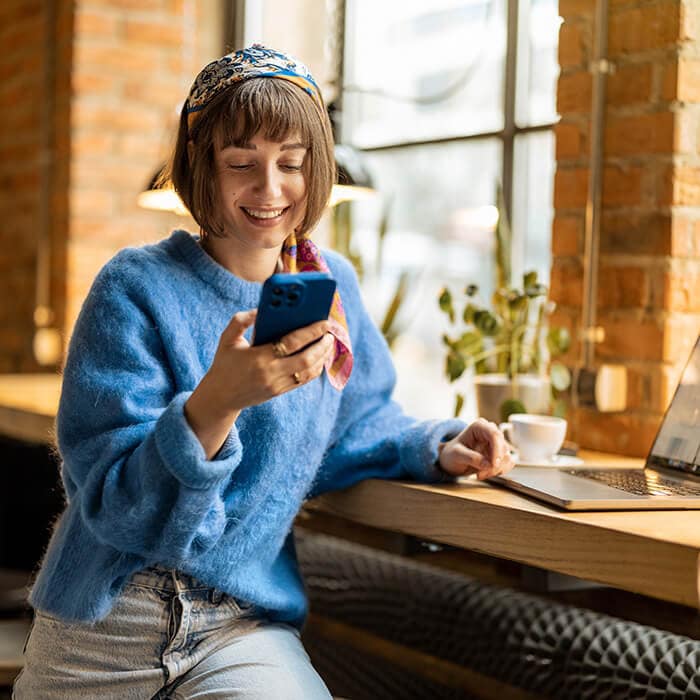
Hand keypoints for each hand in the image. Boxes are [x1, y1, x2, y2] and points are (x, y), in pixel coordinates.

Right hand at [205, 310, 334, 411]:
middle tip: (330, 333)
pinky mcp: (280, 392)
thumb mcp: (227, 339)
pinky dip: (315, 368)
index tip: (324, 322)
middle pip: (306, 359)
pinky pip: (303, 380)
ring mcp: (277, 385)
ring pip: (308, 372)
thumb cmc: (224, 363)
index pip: (292, 343)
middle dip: (322, 345)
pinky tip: (319, 356)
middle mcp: (271, 373)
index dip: (311, 332)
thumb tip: (261, 309)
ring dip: (322, 357)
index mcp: (259, 357)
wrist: (220, 396)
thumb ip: (241, 320)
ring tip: (328, 343)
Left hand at [438, 418, 514, 479]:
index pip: (495, 434)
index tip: (492, 465)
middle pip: (503, 447)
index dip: (497, 450)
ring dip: (496, 470)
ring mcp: (496, 443)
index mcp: (479, 426)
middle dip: (494, 464)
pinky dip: (499, 471)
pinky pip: (508, 463)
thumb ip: (471, 458)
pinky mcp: (500, 453)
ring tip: (480, 474)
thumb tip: (488, 464)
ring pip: (507, 457)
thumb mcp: (456, 455)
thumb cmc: (452, 454)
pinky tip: (486, 473)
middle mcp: (490, 431)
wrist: (452, 460)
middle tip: (480, 474)